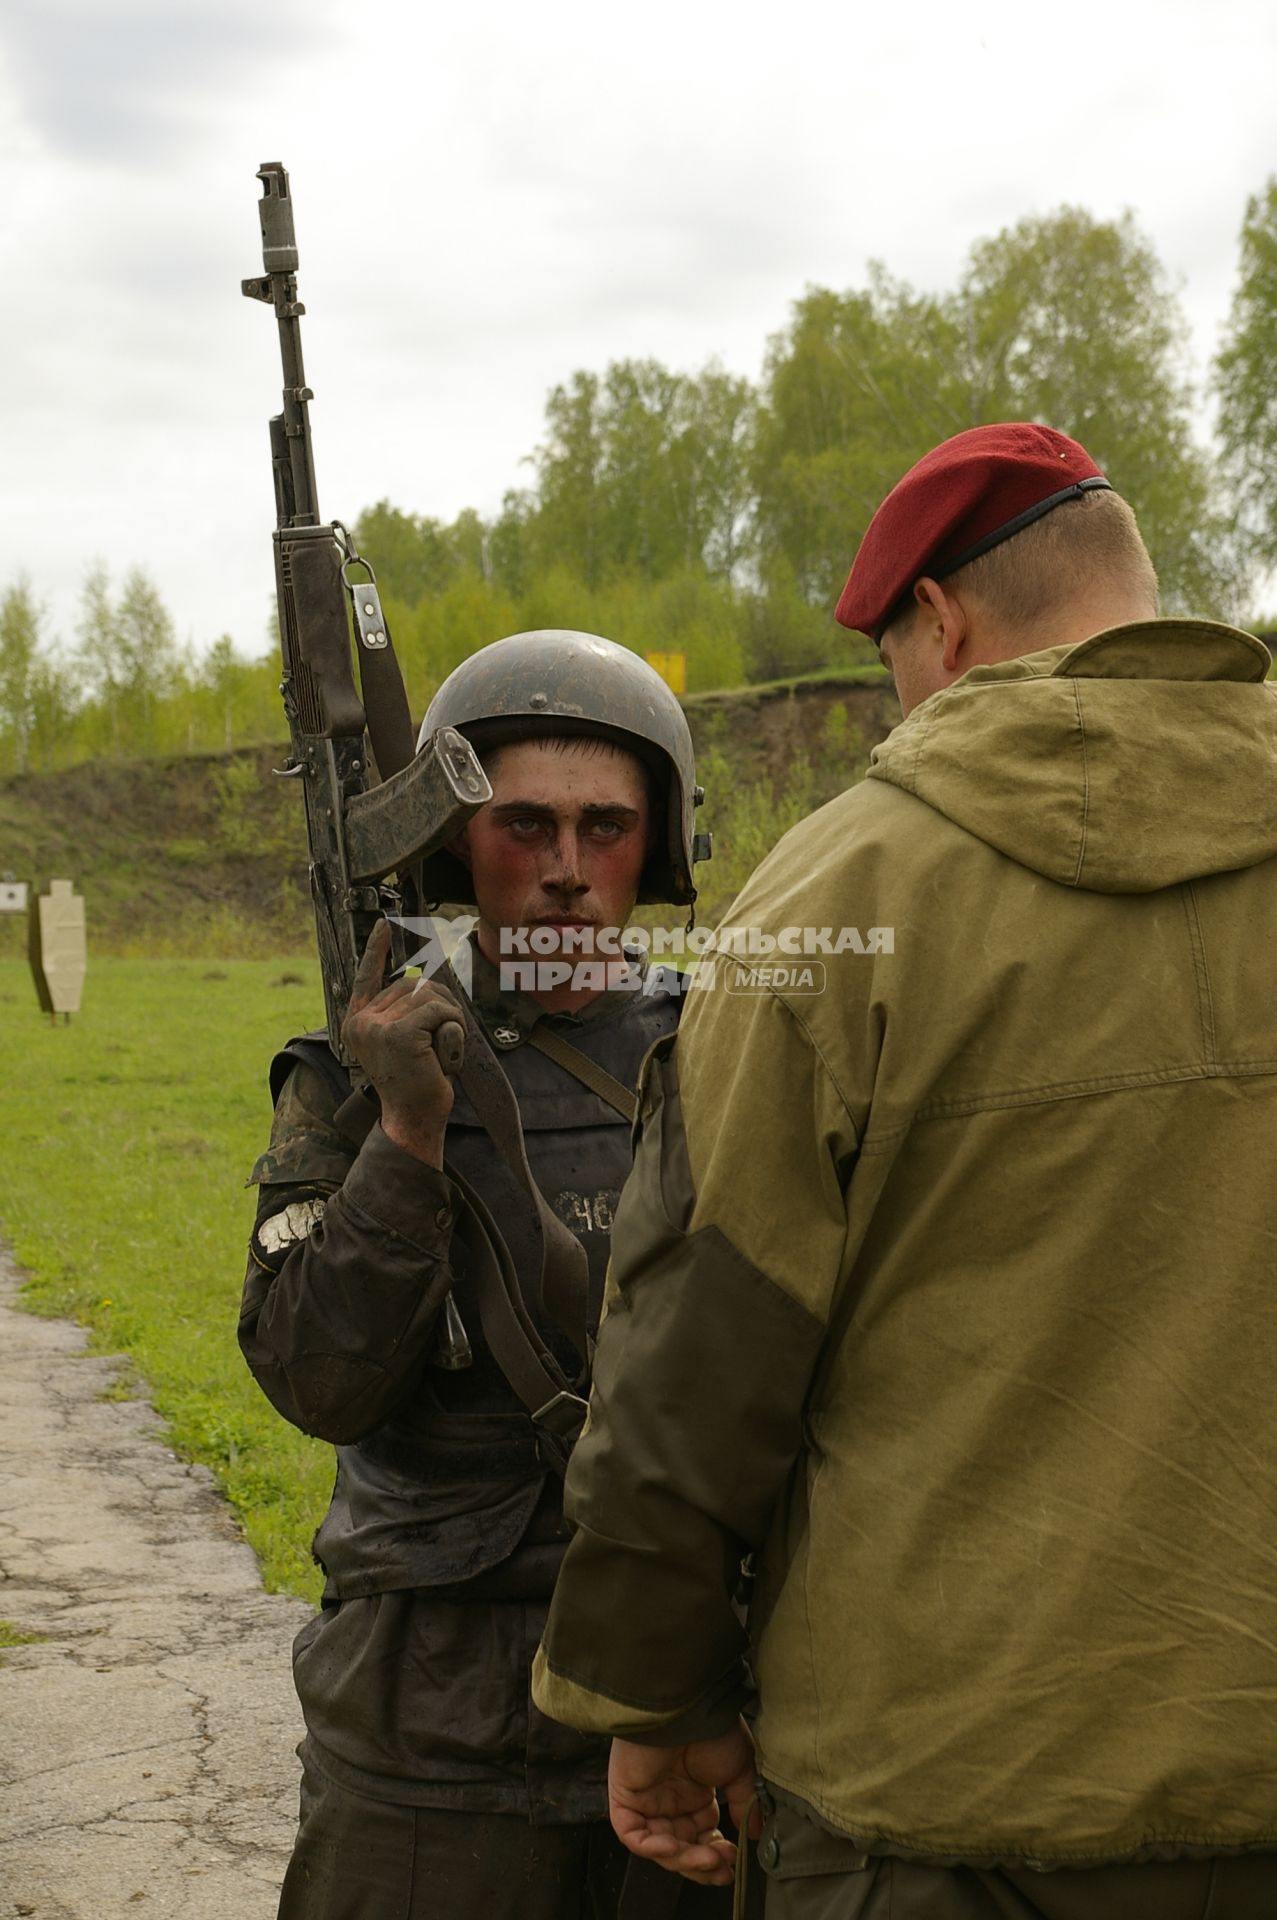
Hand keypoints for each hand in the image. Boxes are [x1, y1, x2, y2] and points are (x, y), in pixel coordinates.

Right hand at [341, 920, 460, 1166]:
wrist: (413, 1119)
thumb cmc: (414, 1083)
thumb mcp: (402, 1043)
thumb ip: (403, 1013)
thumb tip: (421, 981)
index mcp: (358, 1022)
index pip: (366, 977)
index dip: (377, 949)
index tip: (383, 924)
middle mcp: (361, 1021)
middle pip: (412, 984)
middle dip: (439, 1004)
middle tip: (442, 1039)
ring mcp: (377, 1026)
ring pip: (429, 995)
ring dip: (449, 1018)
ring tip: (441, 1050)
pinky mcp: (399, 1033)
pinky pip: (439, 1010)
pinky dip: (453, 1026)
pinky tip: (446, 1052)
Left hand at [608, 1719, 759, 1886]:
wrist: (685, 1709)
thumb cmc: (713, 1730)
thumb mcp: (740, 1769)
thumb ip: (745, 1804)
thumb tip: (753, 1835)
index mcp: (694, 1794)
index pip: (701, 1838)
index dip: (715, 1856)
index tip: (734, 1863)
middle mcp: (669, 1800)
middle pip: (681, 1849)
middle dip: (702, 1866)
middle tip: (722, 1871)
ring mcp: (646, 1800)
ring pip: (660, 1847)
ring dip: (684, 1860)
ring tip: (709, 1860)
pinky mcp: (624, 1798)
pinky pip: (634, 1835)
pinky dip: (653, 1848)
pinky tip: (675, 1847)